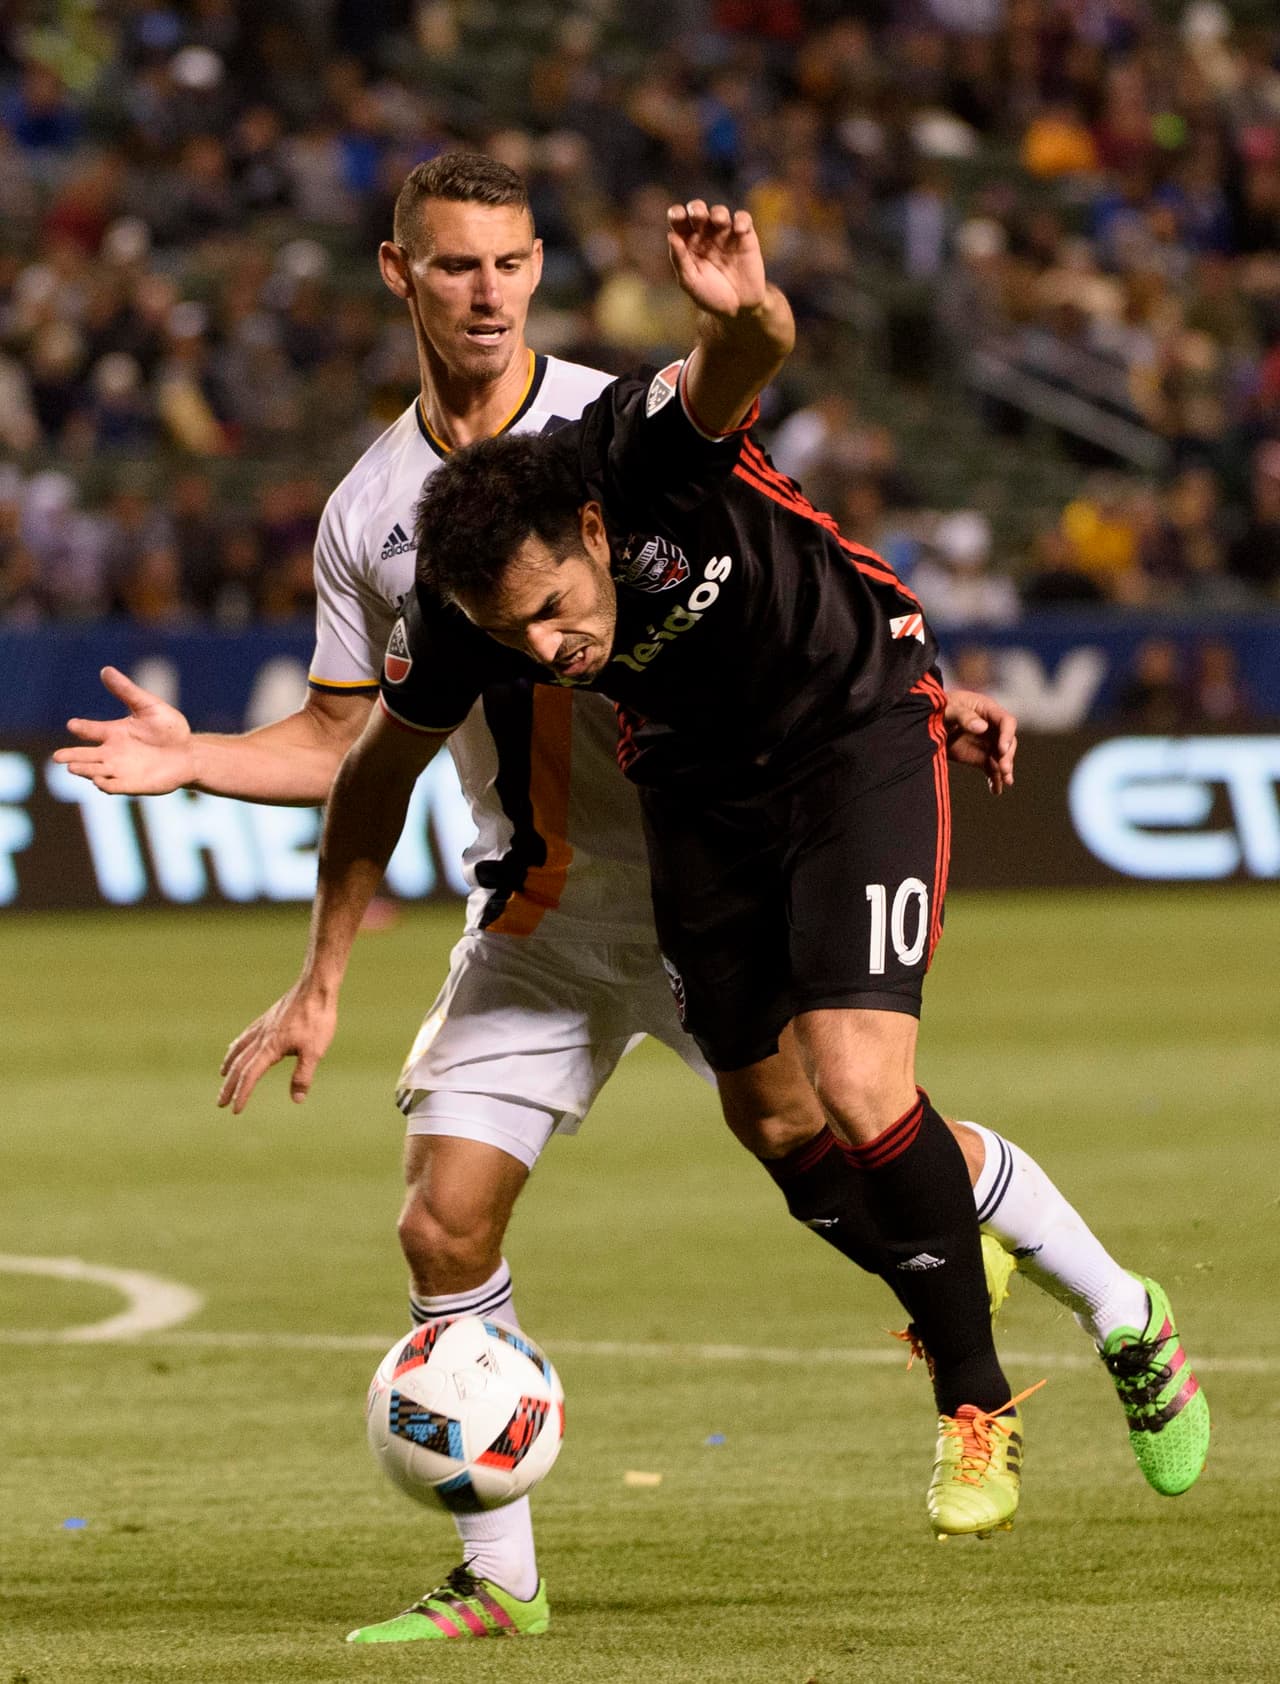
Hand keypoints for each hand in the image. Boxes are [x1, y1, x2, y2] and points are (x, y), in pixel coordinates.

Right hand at [53, 666, 195, 794]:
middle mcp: (112, 752)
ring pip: (95, 771)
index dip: (80, 727)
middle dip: (72, 756)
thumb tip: (105, 670)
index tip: (73, 725)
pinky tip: (99, 780)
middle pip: (86, 755)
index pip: (90, 730)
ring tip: (72, 768)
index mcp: (113, 732)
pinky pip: (115, 787)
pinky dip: (105, 784)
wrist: (189, 752)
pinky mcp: (133, 784)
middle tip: (58, 757)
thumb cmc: (169, 728)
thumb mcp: (148, 706)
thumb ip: (127, 691)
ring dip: (85, 770)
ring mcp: (121, 770)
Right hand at [217, 981, 337, 1114]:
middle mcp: (261, 1037)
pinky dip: (237, 1045)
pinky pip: (245, 1035)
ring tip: (222, 1075)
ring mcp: (262, 1026)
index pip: (250, 1075)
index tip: (235, 1110)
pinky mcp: (268, 1019)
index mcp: (270, 1048)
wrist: (315, 988)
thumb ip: (303, 1075)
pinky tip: (239, 1046)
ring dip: (229, 1064)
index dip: (242, 1093)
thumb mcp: (315, 1051)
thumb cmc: (317, 1019)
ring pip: (239, 1048)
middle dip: (229, 1085)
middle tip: (220, 1102)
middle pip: (239, 1065)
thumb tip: (296, 1099)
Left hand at [667, 200, 766, 319]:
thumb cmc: (710, 296)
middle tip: (698, 215)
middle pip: (698, 211)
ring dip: (718, 213)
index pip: (678, 221)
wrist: (739, 309)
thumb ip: (680, 260)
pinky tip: (739, 230)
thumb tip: (670, 235)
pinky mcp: (745, 236)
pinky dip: (741, 220)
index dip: (677, 214)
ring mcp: (725, 234)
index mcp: (687, 242)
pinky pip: (743, 219)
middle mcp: (705, 234)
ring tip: (719, 221)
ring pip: (720, 212)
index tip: (677, 216)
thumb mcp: (691, 282)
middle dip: (696, 208)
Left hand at [943, 688, 1016, 794]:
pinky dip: (995, 779)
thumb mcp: (947, 709)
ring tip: (1005, 781)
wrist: (924, 723)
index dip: (1007, 735)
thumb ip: (963, 716)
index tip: (1002, 750)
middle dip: (1007, 756)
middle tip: (1003, 769)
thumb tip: (982, 727)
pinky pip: (991, 768)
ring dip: (1005, 769)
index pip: (1006, 722)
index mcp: (987, 710)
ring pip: (1002, 757)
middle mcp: (992, 727)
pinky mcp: (980, 757)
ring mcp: (987, 743)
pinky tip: (996, 790)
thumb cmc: (937, 709)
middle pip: (1007, 742)